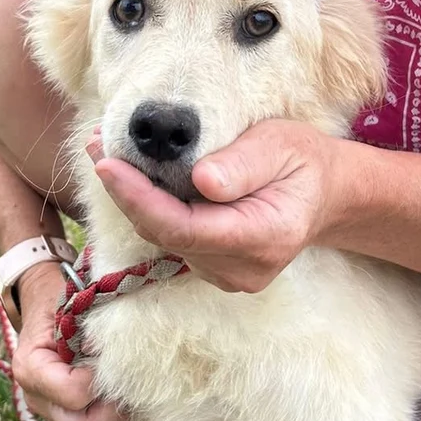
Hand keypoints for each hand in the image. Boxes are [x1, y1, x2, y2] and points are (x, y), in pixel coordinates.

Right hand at [11, 261, 128, 420]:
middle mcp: (36, 400)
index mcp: (31, 369)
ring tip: (119, 390)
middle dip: (112, 412)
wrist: (43, 301)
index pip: (76, 394)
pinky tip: (113, 397)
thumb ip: (91, 328)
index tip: (103, 356)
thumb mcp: (73, 302)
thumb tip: (110, 353)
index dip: (99, 379)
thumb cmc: (59, 298)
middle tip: (122, 383)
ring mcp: (51, 415)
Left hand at [88, 120, 353, 292]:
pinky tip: (133, 176)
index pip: (186, 228)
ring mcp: (229, 276)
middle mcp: (244, 269)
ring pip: (164, 238)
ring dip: (132, 199)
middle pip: (167, 235)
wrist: (323, 194)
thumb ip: (243, 164)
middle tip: (97, 146)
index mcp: (265, 237)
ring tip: (108, 152)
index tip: (108, 165)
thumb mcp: (281, 145)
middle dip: (126, 193)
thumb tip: (201, 181)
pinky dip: (148, 208)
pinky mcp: (215, 269)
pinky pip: (172, 239)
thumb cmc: (302, 162)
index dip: (140, 199)